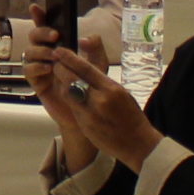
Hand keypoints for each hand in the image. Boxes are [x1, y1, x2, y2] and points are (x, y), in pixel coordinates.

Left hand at [33, 42, 159, 170]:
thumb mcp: (122, 93)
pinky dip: (69, 99)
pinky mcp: (84, 126)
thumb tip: (85, 67)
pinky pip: (72, 108)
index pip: (85, 68)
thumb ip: (103, 81)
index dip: (69, 58)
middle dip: (60, 69)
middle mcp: (99, 100)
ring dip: (61, 84)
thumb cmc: (132, 116)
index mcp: (111, 88)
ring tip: (60, 78)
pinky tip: (69, 95)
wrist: (137, 144)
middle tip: (55, 62)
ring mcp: (90, 114)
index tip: (59, 51)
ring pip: (67, 94)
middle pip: (71, 79)